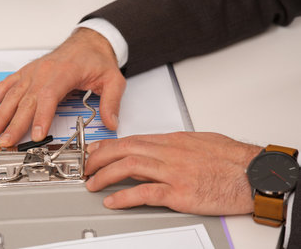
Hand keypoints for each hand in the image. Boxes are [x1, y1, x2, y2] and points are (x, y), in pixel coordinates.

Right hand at [0, 28, 125, 146]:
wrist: (88, 41)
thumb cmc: (96, 59)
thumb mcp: (113, 79)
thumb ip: (111, 102)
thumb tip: (111, 122)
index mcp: (64, 73)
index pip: (49, 96)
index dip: (41, 116)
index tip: (37, 134)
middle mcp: (43, 72)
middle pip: (26, 101)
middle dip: (14, 124)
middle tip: (6, 142)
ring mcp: (32, 72)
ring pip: (12, 95)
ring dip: (0, 115)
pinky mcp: (27, 73)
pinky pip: (7, 85)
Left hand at [85, 132, 261, 214]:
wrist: (254, 172)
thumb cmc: (230, 158)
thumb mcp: (198, 142)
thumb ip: (173, 145)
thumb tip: (156, 148)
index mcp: (172, 140)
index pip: (131, 139)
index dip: (108, 145)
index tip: (94, 151)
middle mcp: (169, 152)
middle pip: (124, 149)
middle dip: (99, 157)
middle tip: (85, 167)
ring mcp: (174, 171)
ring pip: (130, 166)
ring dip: (105, 175)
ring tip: (92, 183)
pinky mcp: (181, 192)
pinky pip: (146, 192)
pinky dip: (125, 196)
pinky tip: (113, 200)